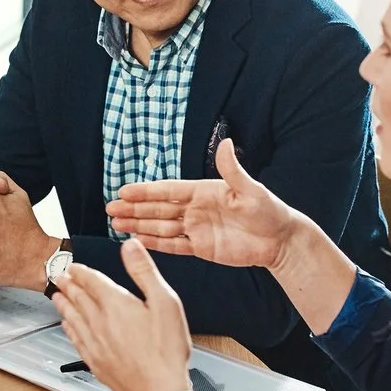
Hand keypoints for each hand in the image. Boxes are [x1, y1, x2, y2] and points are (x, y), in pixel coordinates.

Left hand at [50, 239, 194, 390]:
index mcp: (116, 305)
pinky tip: (68, 326)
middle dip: (67, 285)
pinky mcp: (95, 362)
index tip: (73, 266)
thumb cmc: (166, 351)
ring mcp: (95, 344)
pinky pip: (75, 339)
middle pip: (78, 298)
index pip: (91, 282)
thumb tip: (131, 246)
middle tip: (57, 276)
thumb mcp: (165, 302)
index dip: (81, 272)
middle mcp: (100, 322)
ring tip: (56, 296)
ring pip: (72, 318)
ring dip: (63, 304)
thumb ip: (144, 271)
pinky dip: (69, 328)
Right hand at [106, 139, 320, 271]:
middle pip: (159, 209)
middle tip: (110, 209)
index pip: (168, 190)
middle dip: (134, 209)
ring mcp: (197, 228)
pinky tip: (139, 240)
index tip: (124, 191)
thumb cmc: (269, 210)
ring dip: (139, 225)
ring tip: (116, 224)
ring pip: (161, 227)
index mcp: (203, 191)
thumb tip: (226, 143)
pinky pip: (174, 245)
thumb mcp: (251, 190)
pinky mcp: (202, 247)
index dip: (146, 191)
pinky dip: (156, 243)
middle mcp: (196, 209)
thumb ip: (233, 170)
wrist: (280, 240)